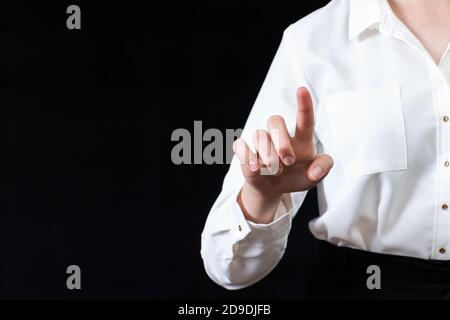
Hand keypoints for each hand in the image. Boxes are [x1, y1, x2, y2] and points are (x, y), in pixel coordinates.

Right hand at [233, 87, 333, 222]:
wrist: (275, 190)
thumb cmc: (296, 177)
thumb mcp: (314, 176)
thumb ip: (323, 169)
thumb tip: (316, 171)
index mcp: (301, 140)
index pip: (304, 119)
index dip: (304, 105)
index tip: (302, 90)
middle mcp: (280, 137)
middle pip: (275, 120)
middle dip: (281, 141)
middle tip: (288, 160)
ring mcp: (262, 144)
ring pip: (259, 135)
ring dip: (268, 156)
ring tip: (275, 172)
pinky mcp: (246, 153)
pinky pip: (241, 146)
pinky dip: (247, 156)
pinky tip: (255, 168)